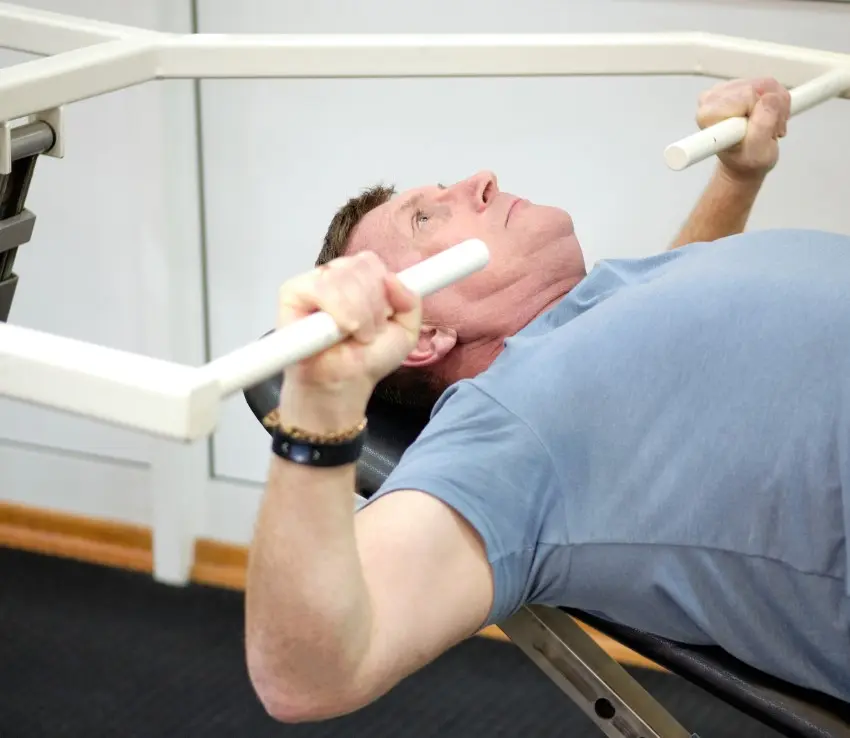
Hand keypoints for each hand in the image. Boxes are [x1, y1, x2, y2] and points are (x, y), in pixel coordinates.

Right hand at [277, 251, 421, 407]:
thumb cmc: (368, 357)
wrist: (345, 383)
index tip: (384, 318)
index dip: (383, 291)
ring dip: (359, 314)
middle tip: (368, 332)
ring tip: (356, 336)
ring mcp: (313, 282)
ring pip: (343, 277)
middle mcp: (335, 275)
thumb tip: (392, 278)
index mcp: (359, 277)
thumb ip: (411, 301)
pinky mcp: (292, 294)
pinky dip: (339, 312)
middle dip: (373, 307)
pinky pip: (320, 288)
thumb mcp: (406, 330)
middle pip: (360, 267)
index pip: (371, 262)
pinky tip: (340, 331)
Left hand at [696, 77, 790, 179]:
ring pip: (767, 84)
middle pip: (759, 87)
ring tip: (767, 127)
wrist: (742, 160)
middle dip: (773, 109)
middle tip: (769, 131)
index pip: (749, 95)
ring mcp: (723, 90)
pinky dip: (775, 102)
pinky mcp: (736, 85)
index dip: (763, 112)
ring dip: (776, 106)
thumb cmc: (745, 159)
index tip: (757, 131)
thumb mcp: (758, 152)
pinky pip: (768, 84)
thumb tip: (770, 99)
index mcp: (709, 115)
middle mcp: (711, 99)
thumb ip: (763, 126)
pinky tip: (767, 117)